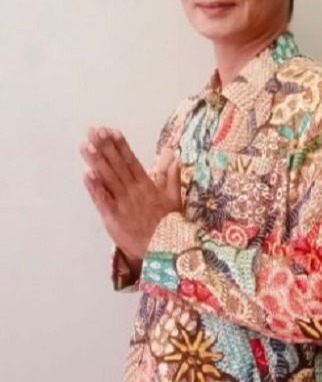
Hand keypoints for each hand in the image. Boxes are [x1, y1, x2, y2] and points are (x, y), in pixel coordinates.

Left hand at [80, 127, 181, 259]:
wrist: (165, 250)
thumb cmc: (170, 226)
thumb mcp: (175, 199)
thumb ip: (172, 178)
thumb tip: (176, 159)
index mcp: (146, 185)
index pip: (131, 161)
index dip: (120, 145)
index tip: (111, 131)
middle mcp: (133, 190)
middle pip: (116, 165)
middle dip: (104, 147)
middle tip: (93, 131)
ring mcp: (123, 203)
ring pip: (108, 178)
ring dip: (96, 161)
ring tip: (85, 145)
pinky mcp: (114, 217)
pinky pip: (103, 200)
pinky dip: (95, 187)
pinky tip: (86, 174)